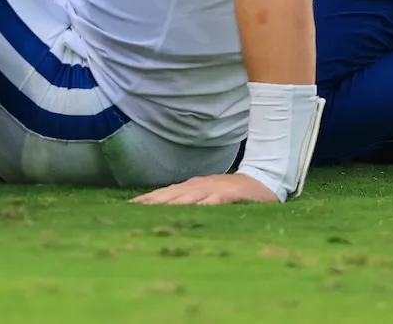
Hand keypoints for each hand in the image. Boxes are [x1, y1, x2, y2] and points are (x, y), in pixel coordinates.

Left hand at [131, 172, 279, 205]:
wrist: (264, 180)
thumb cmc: (233, 192)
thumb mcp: (208, 194)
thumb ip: (191, 200)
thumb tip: (169, 210)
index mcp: (192, 186)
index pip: (165, 193)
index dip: (147, 200)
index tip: (128, 207)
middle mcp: (199, 185)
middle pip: (170, 194)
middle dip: (150, 202)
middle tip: (131, 210)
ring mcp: (213, 189)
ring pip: (187, 197)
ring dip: (168, 204)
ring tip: (151, 211)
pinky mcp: (228, 194)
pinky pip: (213, 201)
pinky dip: (201, 206)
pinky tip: (191, 212)